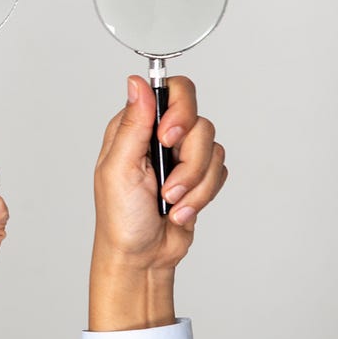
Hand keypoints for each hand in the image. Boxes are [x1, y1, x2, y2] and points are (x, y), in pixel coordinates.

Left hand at [89, 76, 226, 330]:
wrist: (142, 256)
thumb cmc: (120, 216)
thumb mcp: (118, 168)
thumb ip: (132, 124)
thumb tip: (136, 82)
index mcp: (134, 127)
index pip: (170, 90)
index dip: (179, 109)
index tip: (166, 137)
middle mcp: (158, 136)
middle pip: (198, 119)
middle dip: (188, 158)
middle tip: (167, 181)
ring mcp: (181, 156)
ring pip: (212, 148)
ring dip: (192, 183)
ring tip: (169, 202)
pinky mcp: (200, 176)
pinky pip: (220, 171)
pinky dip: (202, 195)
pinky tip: (180, 210)